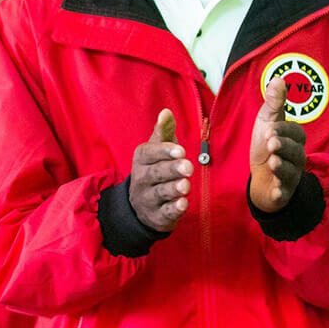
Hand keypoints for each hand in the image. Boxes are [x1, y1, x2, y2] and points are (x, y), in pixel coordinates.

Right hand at [128, 109, 192, 232]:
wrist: (141, 204)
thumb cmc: (154, 168)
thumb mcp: (156, 148)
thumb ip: (163, 130)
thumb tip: (166, 111)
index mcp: (141, 159)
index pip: (150, 153)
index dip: (165, 151)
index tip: (180, 150)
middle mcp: (141, 178)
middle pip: (156, 173)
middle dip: (172, 170)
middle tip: (188, 167)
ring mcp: (147, 198)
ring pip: (160, 193)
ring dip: (173, 189)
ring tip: (185, 185)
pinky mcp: (157, 216)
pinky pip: (164, 212)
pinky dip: (173, 209)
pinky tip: (183, 204)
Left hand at [249, 78, 306, 212]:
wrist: (260, 178)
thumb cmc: (266, 146)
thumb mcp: (268, 122)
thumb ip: (275, 104)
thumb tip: (279, 78)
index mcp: (294, 140)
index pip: (295, 133)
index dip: (283, 130)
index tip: (270, 128)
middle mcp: (296, 159)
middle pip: (295, 153)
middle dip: (284, 147)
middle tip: (271, 142)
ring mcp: (290, 177)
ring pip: (290, 172)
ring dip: (282, 167)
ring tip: (273, 162)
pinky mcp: (281, 193)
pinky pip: (283, 194)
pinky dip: (279, 193)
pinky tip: (275, 192)